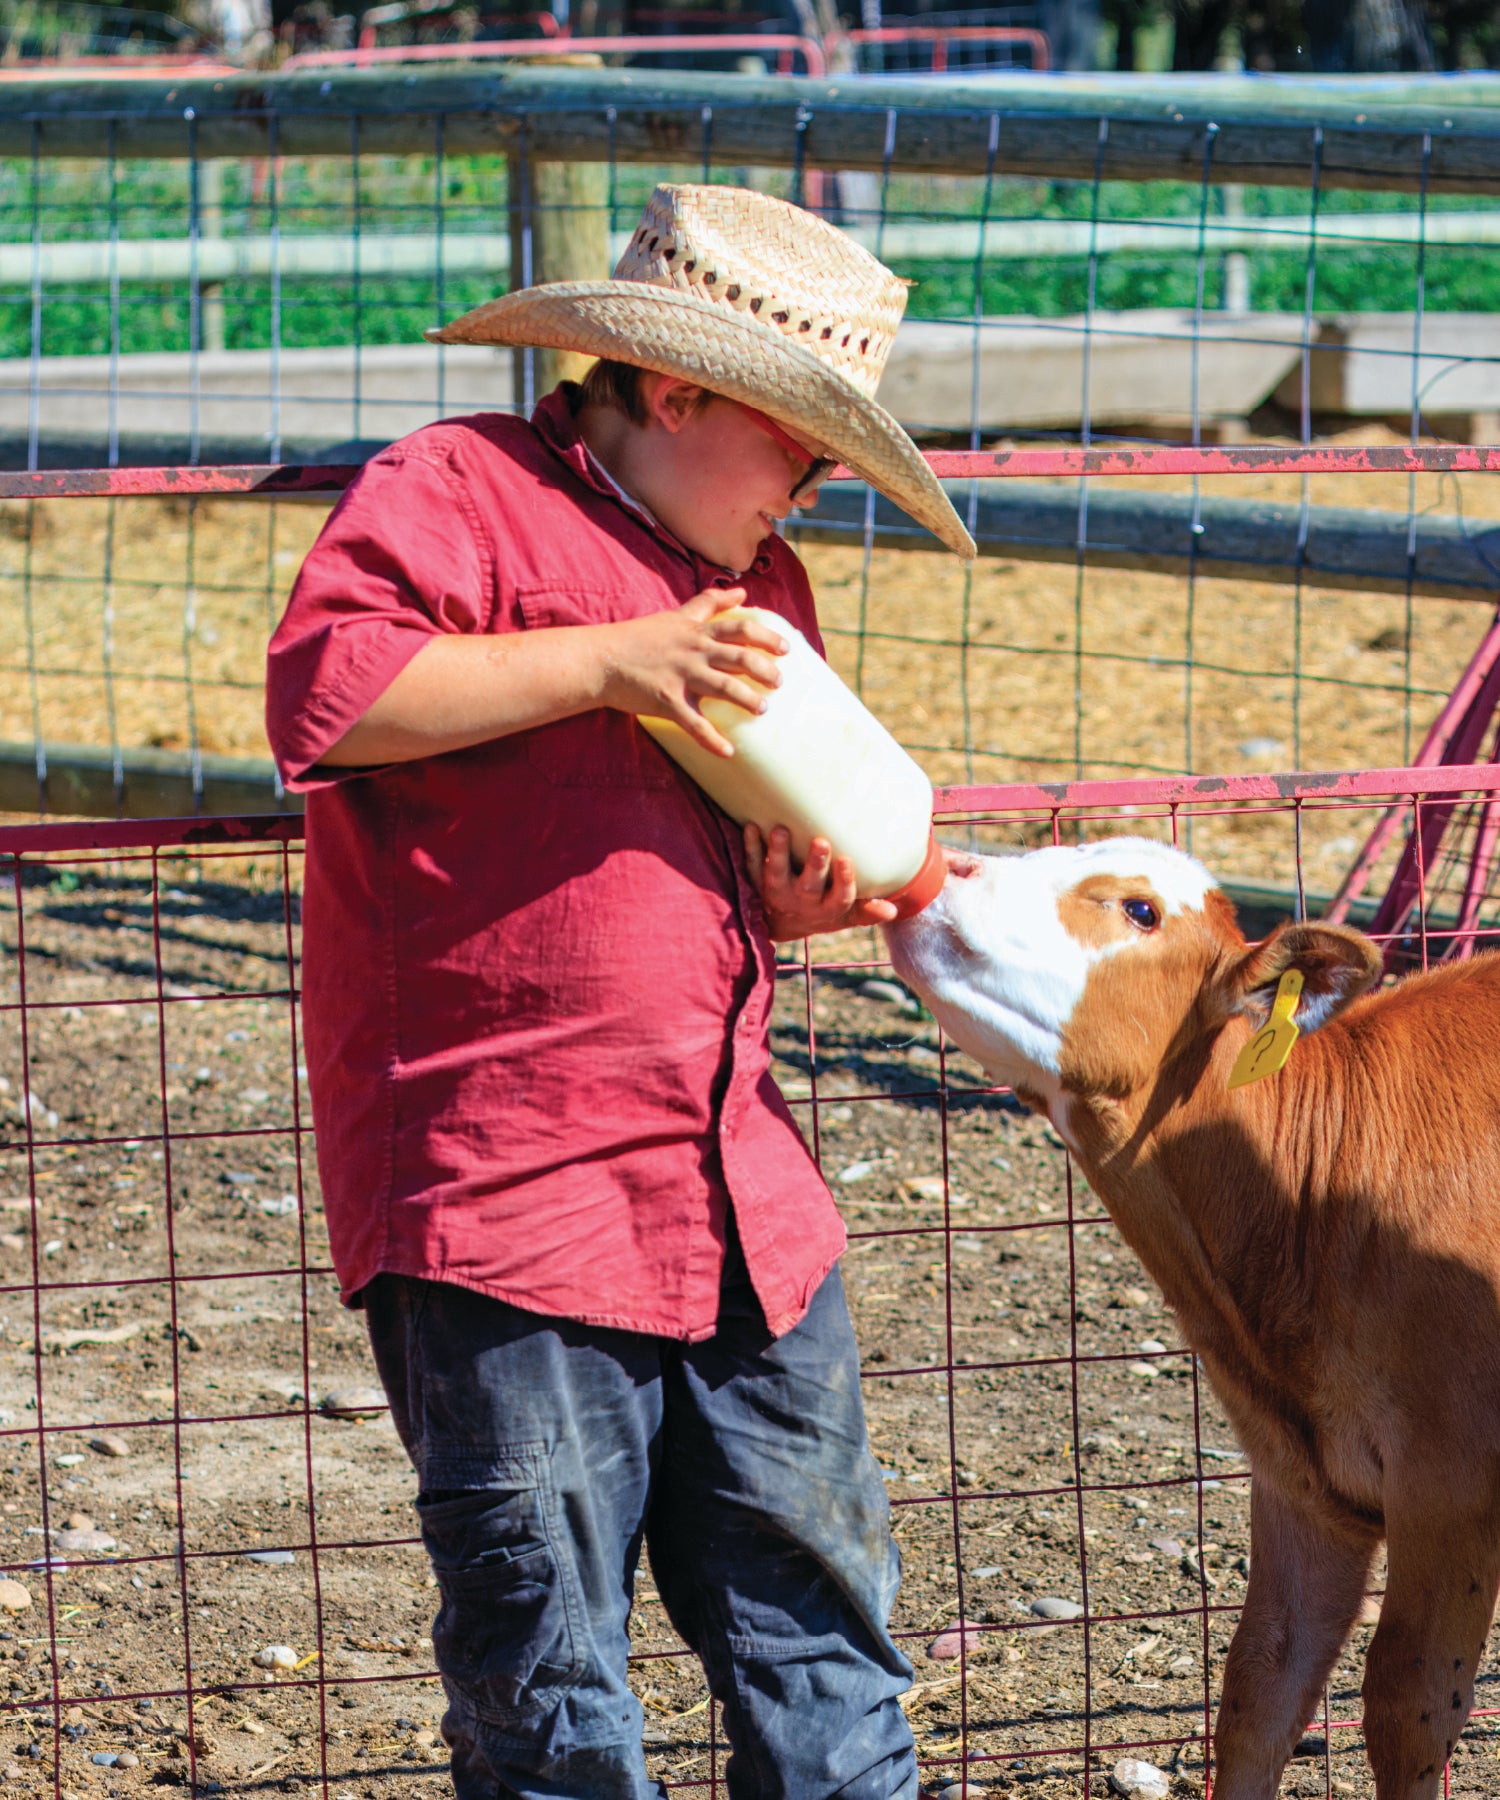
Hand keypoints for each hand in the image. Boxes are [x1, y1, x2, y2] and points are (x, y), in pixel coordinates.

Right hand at [596, 587, 788, 757]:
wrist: (600, 659)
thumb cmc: (638, 638)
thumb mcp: (676, 615)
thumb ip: (709, 603)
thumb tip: (741, 592)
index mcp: (696, 631)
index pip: (740, 628)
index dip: (767, 637)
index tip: (786, 648)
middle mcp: (693, 651)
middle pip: (739, 657)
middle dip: (765, 670)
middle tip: (779, 683)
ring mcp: (680, 676)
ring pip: (724, 687)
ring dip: (748, 700)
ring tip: (763, 709)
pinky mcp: (667, 701)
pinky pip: (695, 724)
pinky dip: (712, 741)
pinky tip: (728, 752)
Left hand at [744, 824, 899, 941]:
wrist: (783, 923)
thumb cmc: (823, 909)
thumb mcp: (846, 916)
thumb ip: (867, 911)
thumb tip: (892, 910)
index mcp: (827, 909)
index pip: (840, 898)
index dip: (844, 881)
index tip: (847, 860)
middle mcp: (802, 902)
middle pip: (809, 885)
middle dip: (815, 864)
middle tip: (821, 841)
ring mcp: (776, 892)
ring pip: (775, 874)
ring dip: (777, 853)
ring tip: (780, 830)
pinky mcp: (756, 882)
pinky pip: (751, 865)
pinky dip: (750, 847)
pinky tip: (750, 826)